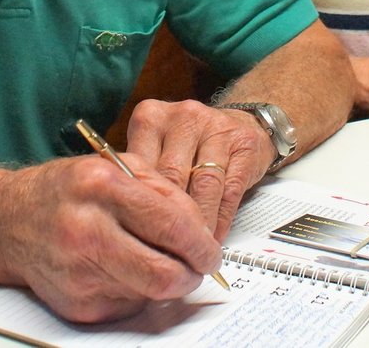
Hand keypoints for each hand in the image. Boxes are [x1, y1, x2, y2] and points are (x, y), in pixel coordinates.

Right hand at [0, 152, 220, 323]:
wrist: (9, 221)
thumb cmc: (67, 190)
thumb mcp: (115, 167)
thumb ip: (162, 190)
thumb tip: (200, 229)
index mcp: (101, 187)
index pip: (170, 225)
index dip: (200, 244)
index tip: (211, 250)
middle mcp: (87, 230)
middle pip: (162, 274)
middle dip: (192, 275)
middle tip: (198, 267)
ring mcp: (78, 272)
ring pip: (149, 293)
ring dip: (163, 281)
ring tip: (154, 259)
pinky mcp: (76, 304)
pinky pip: (127, 305)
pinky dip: (136, 290)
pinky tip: (120, 268)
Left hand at [124, 99, 271, 238]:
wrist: (240, 124)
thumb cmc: (189, 146)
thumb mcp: (157, 152)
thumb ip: (141, 178)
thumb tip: (124, 223)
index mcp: (151, 118)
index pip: (140, 167)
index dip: (139, 206)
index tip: (137, 236)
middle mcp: (183, 116)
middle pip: (171, 176)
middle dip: (169, 219)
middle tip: (165, 251)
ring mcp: (216, 126)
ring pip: (203, 184)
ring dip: (197, 223)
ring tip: (190, 250)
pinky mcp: (244, 142)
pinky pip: (229, 189)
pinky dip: (220, 219)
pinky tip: (213, 237)